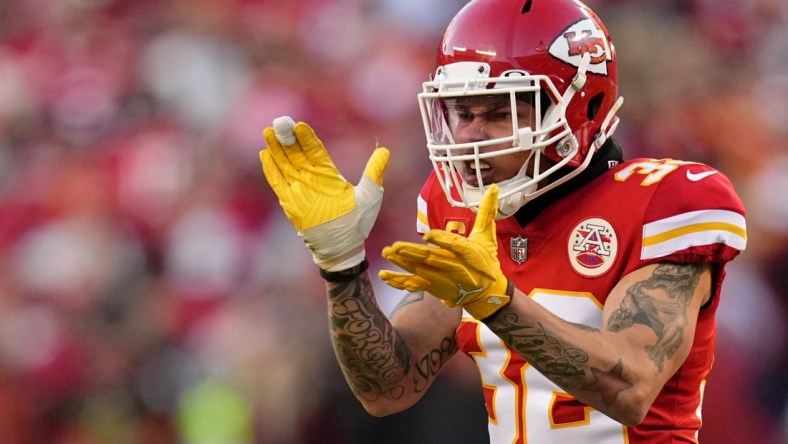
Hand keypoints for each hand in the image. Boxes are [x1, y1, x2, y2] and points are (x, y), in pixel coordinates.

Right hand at [260, 116, 389, 270]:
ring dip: (276, 149)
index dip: (307, 138)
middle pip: (296, 154)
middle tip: (281, 121)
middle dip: (288, 138)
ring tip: (269, 132)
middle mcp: (312, 179)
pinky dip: (271, 170)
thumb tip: (385, 150)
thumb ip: (374, 172)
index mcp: (329, 175)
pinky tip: (264, 155)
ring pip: (284, 164)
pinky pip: (278, 183)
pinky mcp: (291, 203)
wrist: (343, 247)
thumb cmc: (357, 223)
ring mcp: (300, 190)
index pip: (315, 151)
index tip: (300, 125)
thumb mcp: (370, 195)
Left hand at [379, 185, 510, 318]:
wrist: (487, 294)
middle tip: (396, 246)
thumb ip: (487, 212)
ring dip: (402, 263)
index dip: (442, 241)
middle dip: (413, 253)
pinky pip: (414, 284)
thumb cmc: (486, 261)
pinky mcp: (433, 287)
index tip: (428, 234)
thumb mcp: (487, 236)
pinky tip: (384, 274)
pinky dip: (398, 281)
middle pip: (432, 260)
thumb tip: (494, 188)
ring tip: (387, 253)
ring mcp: (442, 280)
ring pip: (420, 271)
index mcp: (469, 254)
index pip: (455, 246)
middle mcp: (455, 268)